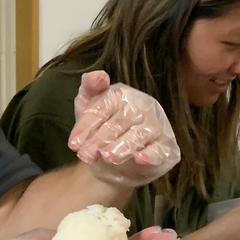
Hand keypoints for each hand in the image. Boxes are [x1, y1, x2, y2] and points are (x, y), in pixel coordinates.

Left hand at [68, 71, 180, 186]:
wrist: (113, 164)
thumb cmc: (101, 130)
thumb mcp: (88, 108)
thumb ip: (89, 89)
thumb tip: (98, 75)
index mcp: (122, 96)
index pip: (103, 107)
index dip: (87, 125)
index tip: (73, 143)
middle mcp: (142, 108)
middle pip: (119, 122)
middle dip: (100, 139)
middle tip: (86, 155)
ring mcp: (156, 127)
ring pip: (138, 135)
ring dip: (122, 146)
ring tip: (107, 157)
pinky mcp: (166, 148)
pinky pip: (160, 150)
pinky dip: (150, 154)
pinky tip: (139, 158)